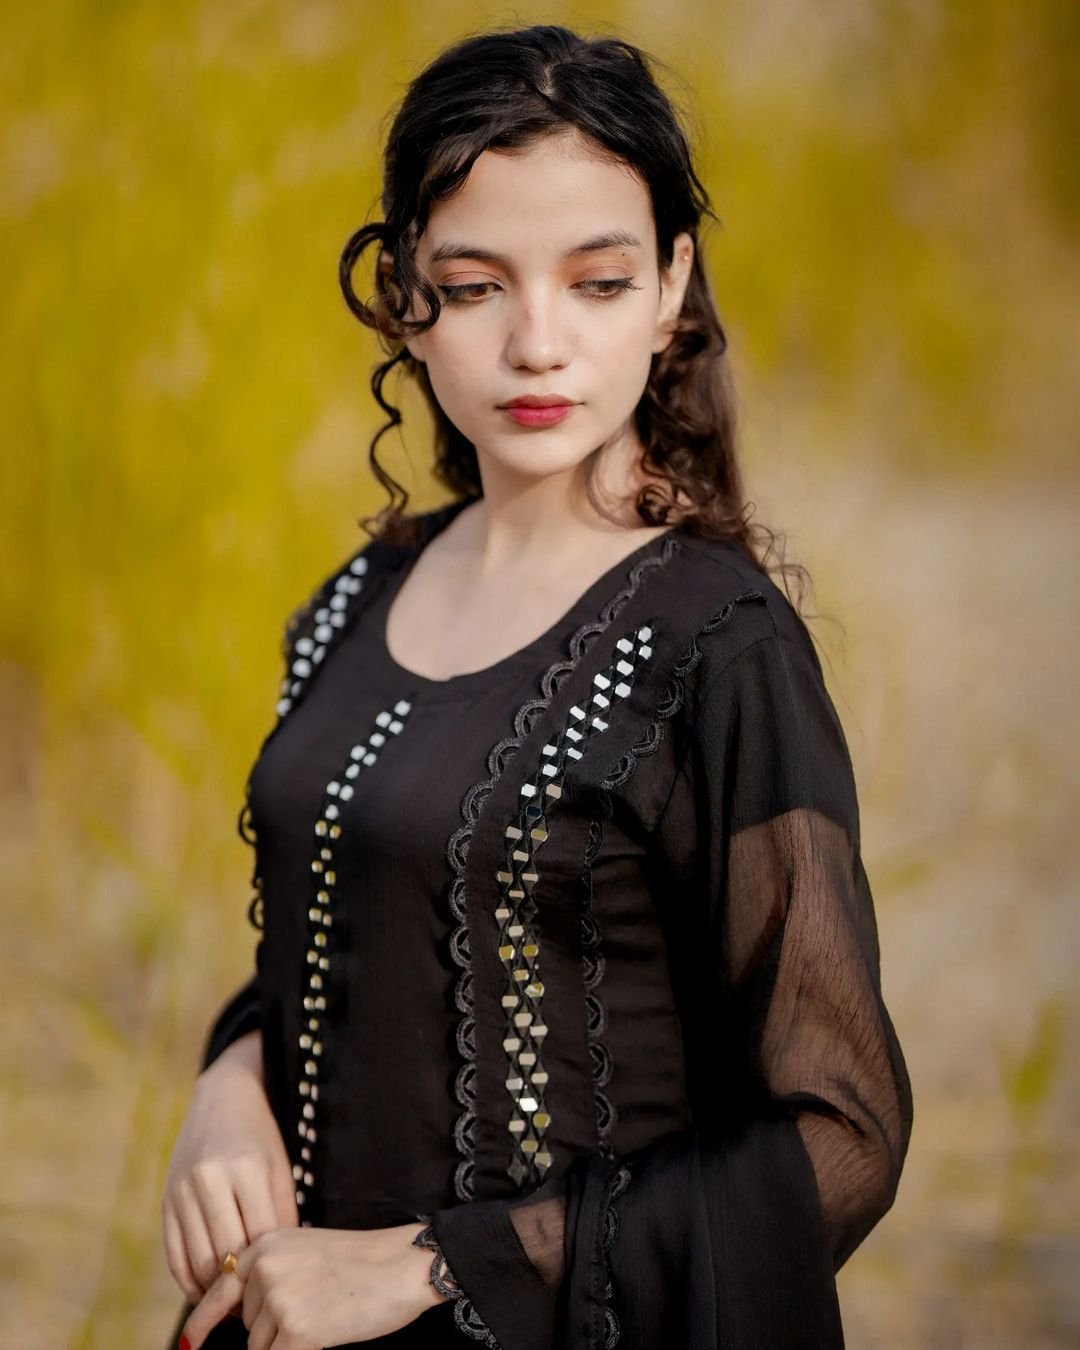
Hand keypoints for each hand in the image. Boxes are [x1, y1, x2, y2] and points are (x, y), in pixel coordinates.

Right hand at [162, 1030, 297, 1302]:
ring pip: (198, 1261)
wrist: (222, 1099)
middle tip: (256, 1303)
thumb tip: (277, 1268)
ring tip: (234, 1299)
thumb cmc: (260, 1138)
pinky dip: (189, 1282)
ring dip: (215, 1290)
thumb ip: (281, 1215)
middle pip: (226, 1255)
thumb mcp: (280, 1168)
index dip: (269, 1268)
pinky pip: (174, 1256)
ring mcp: (182, 1191)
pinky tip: (207, 1290)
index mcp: (246, 1168)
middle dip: (242, 1285)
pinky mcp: (166, 1201)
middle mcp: (209, 1179)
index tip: (278, 1287)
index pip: (260, 1238)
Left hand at [179, 1222, 447, 1348]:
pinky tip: (327, 1332)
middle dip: (275, 1327)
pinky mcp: (295, 1330)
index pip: (220, 1289)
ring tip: (327, 1313)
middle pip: (247, 1323)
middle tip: (320, 1304)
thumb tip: (239, 1316)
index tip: (188, 1343)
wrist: (401, 1265)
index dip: (203, 1321)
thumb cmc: (361, 1262)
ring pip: (262, 1346)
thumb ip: (271, 1274)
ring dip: (288, 1342)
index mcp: (265, 1245)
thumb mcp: (306, 1252)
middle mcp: (263, 1268)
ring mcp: (278, 1299)